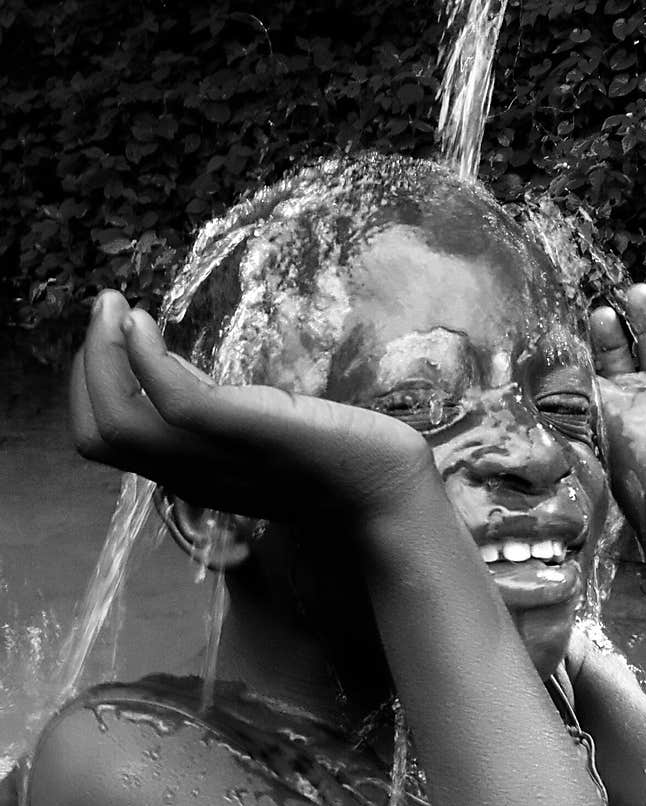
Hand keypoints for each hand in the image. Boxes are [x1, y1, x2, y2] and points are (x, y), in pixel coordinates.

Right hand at [71, 291, 434, 520]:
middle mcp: (192, 473)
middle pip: (98, 437)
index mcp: (192, 471)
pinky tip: (144, 322)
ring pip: (119, 424)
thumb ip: (207, 405)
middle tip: (106, 307)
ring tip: (115, 304)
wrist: (386, 490)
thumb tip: (161, 365)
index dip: (95, 386)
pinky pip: (174, 403)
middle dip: (88, 365)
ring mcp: (218, 457)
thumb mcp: (252, 427)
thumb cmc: (330, 458)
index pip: (111, 440)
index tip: (111, 334)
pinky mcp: (251, 433)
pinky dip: (143, 359)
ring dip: (101, 354)